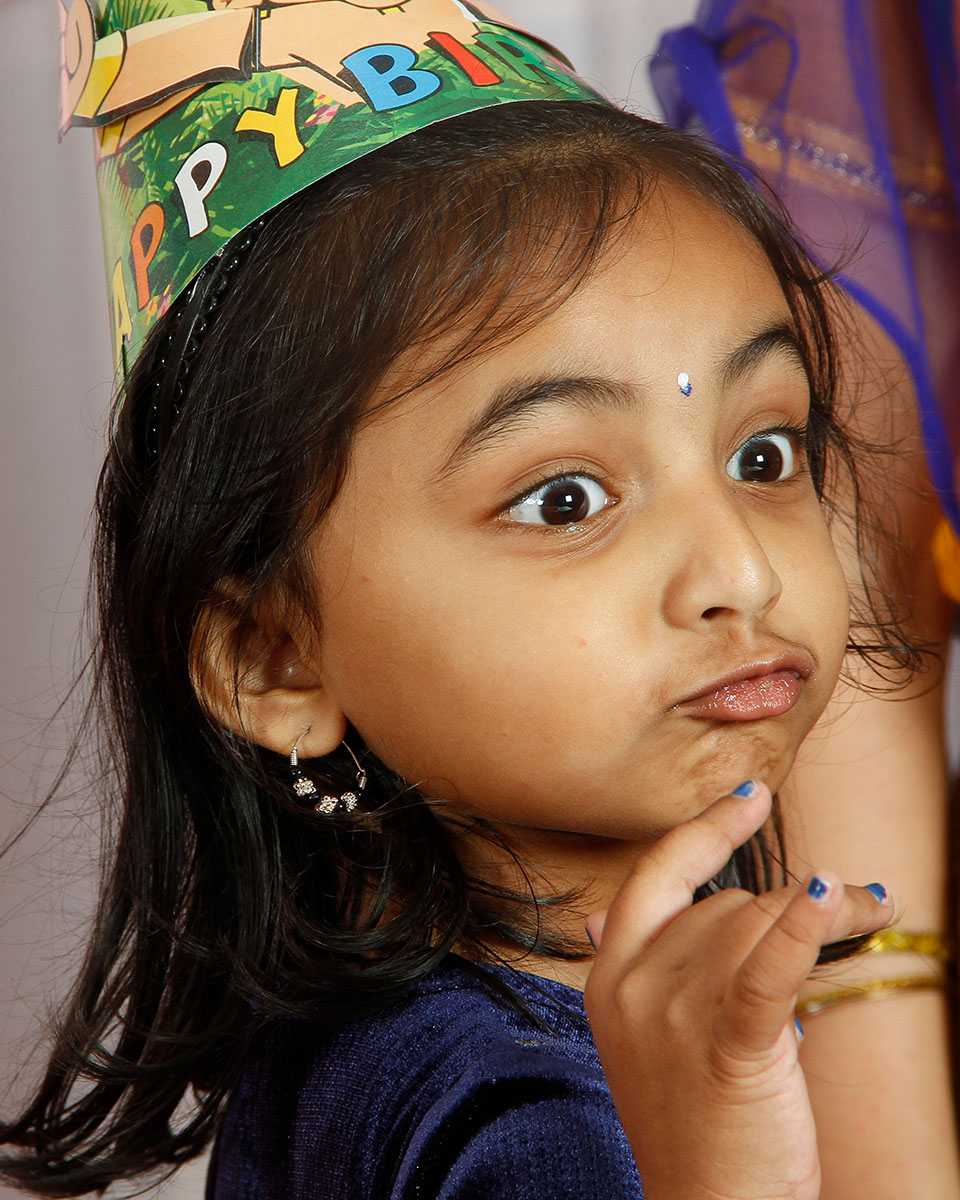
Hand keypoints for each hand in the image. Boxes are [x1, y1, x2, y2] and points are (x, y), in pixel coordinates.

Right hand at [583, 782, 891, 1199]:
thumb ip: (628, 968)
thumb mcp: (638, 1037)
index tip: (749, 798)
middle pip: (723, 904)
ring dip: (828, 909)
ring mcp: (673, 1013)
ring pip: (755, 925)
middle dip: (791, 902)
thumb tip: (597, 916)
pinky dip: (802, 928)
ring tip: (874, 908)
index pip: (653, 875)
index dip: (703, 830)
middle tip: (862, 901)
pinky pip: (766, 969)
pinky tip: (831, 897)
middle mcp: (632, 984)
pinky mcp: (727, 1046)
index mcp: (608, 975)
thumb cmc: (686, 1123)